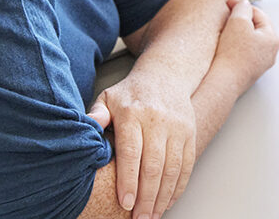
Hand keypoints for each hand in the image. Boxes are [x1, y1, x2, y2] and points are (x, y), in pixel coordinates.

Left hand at [87, 70, 196, 217]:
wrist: (166, 74)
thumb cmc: (132, 93)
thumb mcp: (108, 97)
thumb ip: (96, 115)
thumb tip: (88, 127)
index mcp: (134, 114)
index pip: (132, 153)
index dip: (129, 180)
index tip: (125, 202)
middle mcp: (158, 121)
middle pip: (154, 165)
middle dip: (147, 196)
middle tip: (139, 218)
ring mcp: (177, 127)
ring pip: (173, 168)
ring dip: (163, 196)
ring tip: (153, 215)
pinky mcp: (190, 133)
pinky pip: (187, 163)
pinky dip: (179, 185)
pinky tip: (169, 200)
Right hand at [212, 0, 278, 88]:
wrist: (223, 82)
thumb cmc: (233, 56)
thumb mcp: (238, 22)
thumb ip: (242, 8)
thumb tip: (244, 5)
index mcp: (273, 39)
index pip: (258, 14)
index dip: (242, 5)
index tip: (229, 3)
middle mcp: (270, 52)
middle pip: (255, 27)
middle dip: (240, 19)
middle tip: (226, 16)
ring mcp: (260, 63)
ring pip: (248, 40)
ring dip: (237, 33)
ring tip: (224, 32)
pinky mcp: (248, 70)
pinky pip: (242, 52)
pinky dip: (234, 46)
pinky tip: (224, 46)